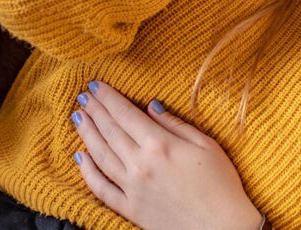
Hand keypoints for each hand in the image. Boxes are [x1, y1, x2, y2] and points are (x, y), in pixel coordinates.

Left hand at [72, 81, 262, 229]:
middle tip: (84, 95)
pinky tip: (80, 158)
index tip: (96, 84)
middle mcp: (140, 164)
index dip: (108, 97)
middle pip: (110, 131)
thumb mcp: (206, 145)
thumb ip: (175, 124)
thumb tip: (151, 106)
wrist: (223, 228)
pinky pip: (101, 188)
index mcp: (160, 144)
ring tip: (78, 117)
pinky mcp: (130, 208)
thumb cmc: (221, 185)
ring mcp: (132, 188)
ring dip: (87, 133)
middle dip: (95, 110)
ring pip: (100, 155)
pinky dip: (87, 172)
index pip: (125, 114)